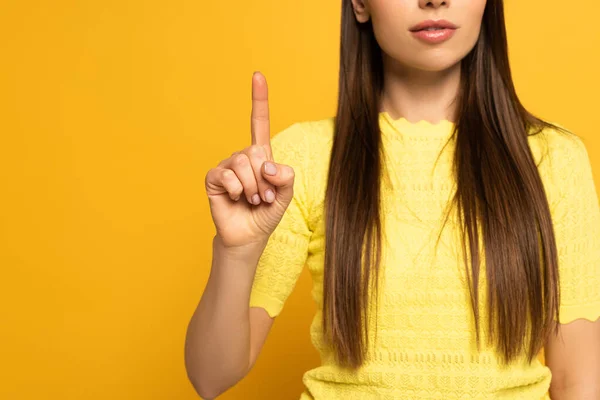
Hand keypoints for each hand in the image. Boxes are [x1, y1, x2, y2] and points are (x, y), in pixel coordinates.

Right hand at [205, 72, 295, 248]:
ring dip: (252, 186)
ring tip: (253, 200)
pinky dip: (236, 189)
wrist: (248, 237)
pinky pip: (225, 174)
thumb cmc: (266, 214)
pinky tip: (236, 198)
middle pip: (254, 150)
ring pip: (241, 162)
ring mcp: (226, 166)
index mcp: (261, 156)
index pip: (259, 123)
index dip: (259, 99)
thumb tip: (267, 164)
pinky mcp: (213, 178)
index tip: (257, 75)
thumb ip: (286, 177)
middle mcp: (243, 157)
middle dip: (264, 178)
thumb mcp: (286, 195)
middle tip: (265, 197)